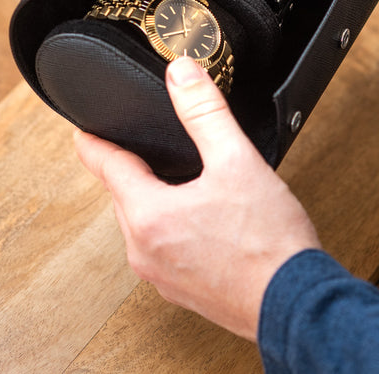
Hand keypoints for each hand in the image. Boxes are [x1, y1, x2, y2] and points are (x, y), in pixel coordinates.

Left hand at [73, 57, 320, 340]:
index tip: (84, 131)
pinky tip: (208, 224)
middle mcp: (144, 250)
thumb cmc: (269, 243)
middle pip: (126, 195)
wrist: (295, 303)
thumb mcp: (237, 161)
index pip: (106, 166)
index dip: (94, 141)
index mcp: (148, 215)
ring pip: (145, 224)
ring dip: (159, 202)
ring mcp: (160, 276)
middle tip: (155, 149)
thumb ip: (205, 112)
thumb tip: (182, 74)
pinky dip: (176, 231)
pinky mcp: (182, 291)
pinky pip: (165, 250)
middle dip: (138, 170)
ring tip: (190, 185)